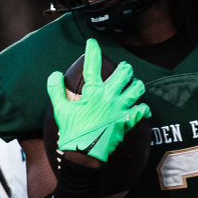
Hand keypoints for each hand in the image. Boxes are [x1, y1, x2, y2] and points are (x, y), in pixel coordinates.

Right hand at [47, 38, 150, 161]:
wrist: (84, 155)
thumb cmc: (72, 132)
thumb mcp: (60, 110)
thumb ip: (56, 89)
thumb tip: (55, 74)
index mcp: (92, 92)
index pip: (92, 65)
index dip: (92, 50)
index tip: (92, 42)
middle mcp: (109, 97)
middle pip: (124, 72)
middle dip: (124, 68)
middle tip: (122, 70)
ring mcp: (121, 109)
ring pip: (137, 88)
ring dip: (136, 85)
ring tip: (133, 86)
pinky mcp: (128, 121)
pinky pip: (142, 110)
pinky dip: (142, 109)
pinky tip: (140, 108)